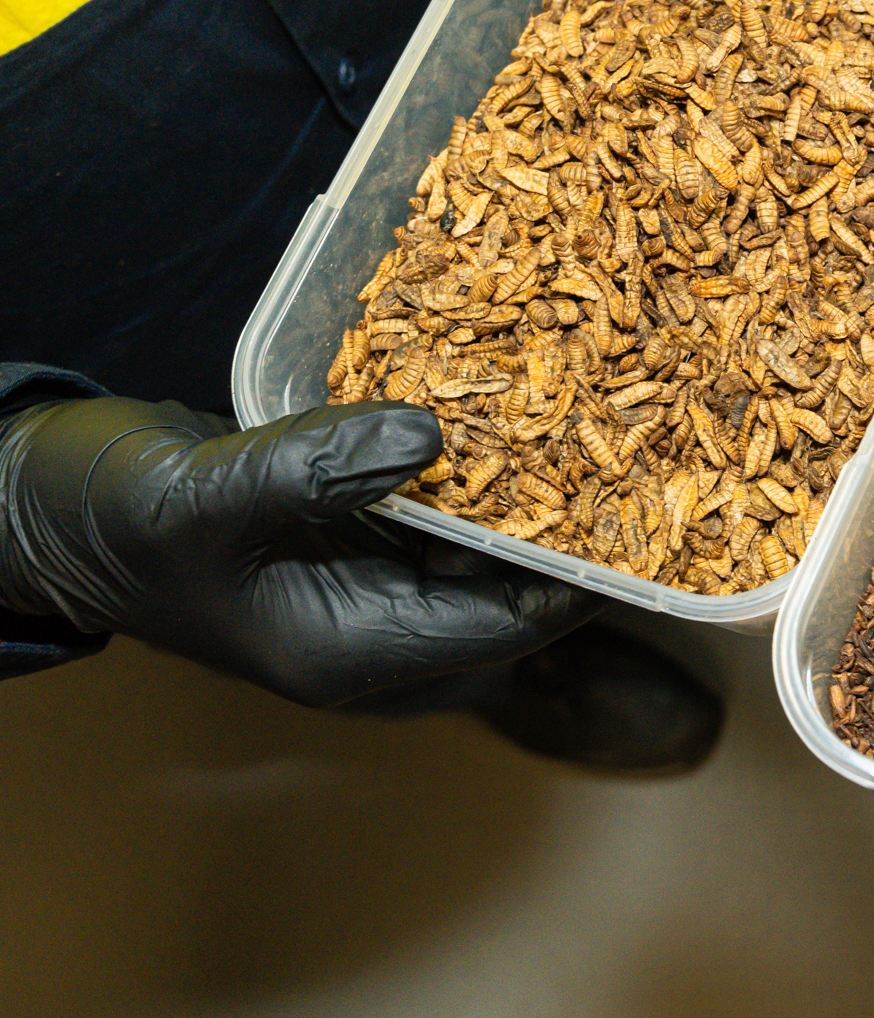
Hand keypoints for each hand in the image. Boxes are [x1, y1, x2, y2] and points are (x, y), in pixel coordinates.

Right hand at [0, 398, 598, 706]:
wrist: (46, 504)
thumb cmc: (107, 516)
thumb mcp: (200, 495)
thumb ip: (313, 469)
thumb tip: (432, 435)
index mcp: (362, 649)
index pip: (519, 618)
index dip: (587, 556)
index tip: (644, 475)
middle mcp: (388, 627)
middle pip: (526, 584)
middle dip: (584, 512)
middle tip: (646, 414)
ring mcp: (380, 582)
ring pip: (499, 539)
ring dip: (546, 478)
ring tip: (610, 390)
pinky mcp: (369, 533)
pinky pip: (458, 504)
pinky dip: (495, 460)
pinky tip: (527, 389)